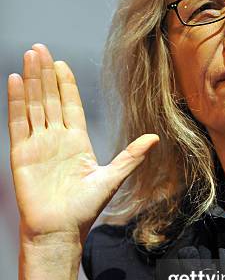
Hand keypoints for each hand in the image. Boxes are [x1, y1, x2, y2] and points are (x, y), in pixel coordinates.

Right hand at [7, 43, 158, 244]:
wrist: (59, 231)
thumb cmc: (85, 209)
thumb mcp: (111, 178)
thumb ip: (130, 156)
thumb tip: (154, 137)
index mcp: (78, 142)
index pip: (71, 105)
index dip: (66, 84)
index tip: (62, 63)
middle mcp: (57, 139)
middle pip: (50, 99)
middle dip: (45, 73)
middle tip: (41, 48)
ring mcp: (38, 144)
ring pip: (34, 105)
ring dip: (31, 80)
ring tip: (30, 55)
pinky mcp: (21, 153)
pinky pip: (18, 122)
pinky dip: (16, 101)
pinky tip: (14, 81)